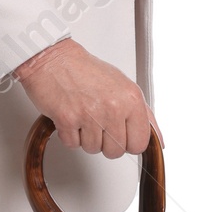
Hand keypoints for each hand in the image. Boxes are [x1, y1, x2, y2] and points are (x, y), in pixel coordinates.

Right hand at [12, 39, 160, 159]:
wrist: (53, 59)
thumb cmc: (85, 70)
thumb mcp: (123, 86)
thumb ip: (144, 114)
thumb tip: (158, 140)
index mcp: (131, 98)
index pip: (140, 143)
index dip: (128, 142)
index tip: (120, 134)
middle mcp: (114, 107)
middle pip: (116, 151)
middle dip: (105, 142)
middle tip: (97, 122)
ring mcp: (91, 115)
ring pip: (93, 149)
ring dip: (85, 138)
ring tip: (82, 116)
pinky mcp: (68, 120)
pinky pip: (73, 145)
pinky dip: (68, 135)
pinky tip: (70, 117)